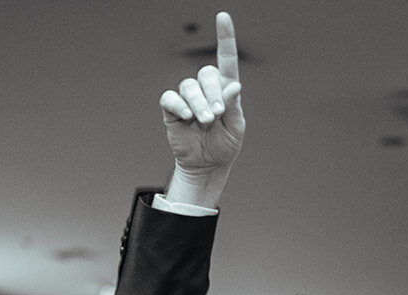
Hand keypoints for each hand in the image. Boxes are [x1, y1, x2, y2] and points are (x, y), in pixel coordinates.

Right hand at [160, 12, 243, 206]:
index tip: (223, 17)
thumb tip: (233, 85)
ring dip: (198, 103)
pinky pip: (171, 98)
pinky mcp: (173, 109)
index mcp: (225, 90)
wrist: (207, 165)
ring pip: (189, 86)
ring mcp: (188, 98)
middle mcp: (206, 89)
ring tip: (205, 120)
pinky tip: (187, 116)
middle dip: (213, 93)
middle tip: (217, 114)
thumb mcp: (236, 127)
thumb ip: (234, 106)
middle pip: (206, 74)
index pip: (226, 59)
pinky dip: (179, 105)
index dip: (225, 37)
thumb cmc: (224, 144)